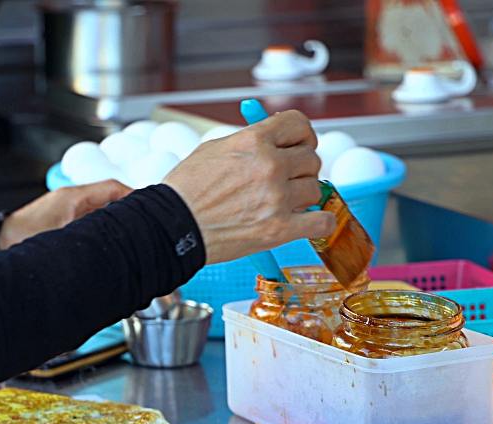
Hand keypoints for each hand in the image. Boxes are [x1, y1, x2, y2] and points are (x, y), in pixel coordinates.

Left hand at [0, 180, 131, 249]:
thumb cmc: (20, 237)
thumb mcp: (60, 237)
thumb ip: (89, 236)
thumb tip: (113, 239)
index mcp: (73, 197)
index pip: (113, 187)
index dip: (134, 196)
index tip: (148, 206)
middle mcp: (71, 199)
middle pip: (110, 197)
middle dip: (127, 209)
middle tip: (143, 222)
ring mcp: (65, 208)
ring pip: (99, 208)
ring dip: (113, 218)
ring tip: (127, 233)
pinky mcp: (60, 220)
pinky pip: (88, 218)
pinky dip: (99, 226)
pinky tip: (103, 241)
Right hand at [162, 110, 335, 264]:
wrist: (172, 227)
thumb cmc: (185, 192)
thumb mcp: (214, 150)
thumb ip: (248, 142)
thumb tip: (273, 141)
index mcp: (253, 141)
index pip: (299, 124)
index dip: (302, 134)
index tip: (299, 144)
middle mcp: (269, 166)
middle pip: (311, 159)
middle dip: (300, 168)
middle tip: (286, 179)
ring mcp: (276, 199)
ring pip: (315, 189)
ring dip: (303, 195)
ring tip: (284, 202)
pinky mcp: (278, 229)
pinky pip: (320, 222)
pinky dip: (319, 222)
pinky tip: (309, 221)